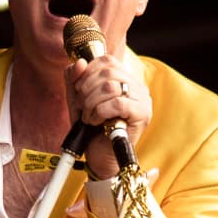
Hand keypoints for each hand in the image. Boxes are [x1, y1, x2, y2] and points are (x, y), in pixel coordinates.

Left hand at [65, 56, 151, 178]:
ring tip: (88, 117)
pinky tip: (96, 122)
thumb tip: (80, 62)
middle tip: (82, 107)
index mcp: (125, 79)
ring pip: (111, 87)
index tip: (79, 90)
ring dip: (91, 103)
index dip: (87, 72)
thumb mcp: (76, 99)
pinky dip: (100, 112)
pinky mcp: (143, 115)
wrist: (98, 157)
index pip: (106, 61)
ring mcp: (143, 100)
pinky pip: (118, 103)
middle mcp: (137, 86)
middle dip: (86, 89)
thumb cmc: (90, 128)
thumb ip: (74, 79)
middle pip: (108, 71)